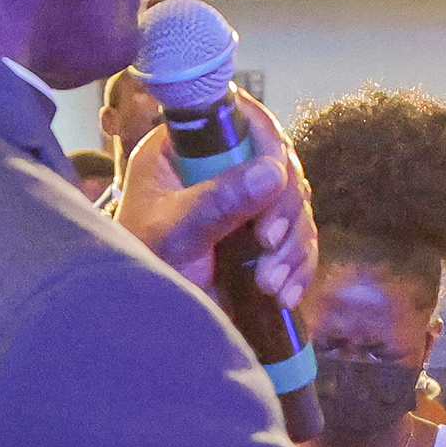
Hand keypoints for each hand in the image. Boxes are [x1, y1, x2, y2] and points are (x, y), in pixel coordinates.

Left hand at [112, 90, 316, 313]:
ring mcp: (245, 204)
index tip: (275, 176)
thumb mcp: (174, 234)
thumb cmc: (145, 270)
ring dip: (293, 245)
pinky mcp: (263, 239)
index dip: (267, 140)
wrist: (150, 328)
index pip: (239, 118)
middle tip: (267, 243)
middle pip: (279, 162)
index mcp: (184, 151)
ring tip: (268, 283)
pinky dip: (300, 266)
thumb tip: (272, 173)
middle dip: (284, 208)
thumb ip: (216, 202)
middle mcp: (218, 169)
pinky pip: (300, 239)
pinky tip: (284, 294)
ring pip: (296, 203)